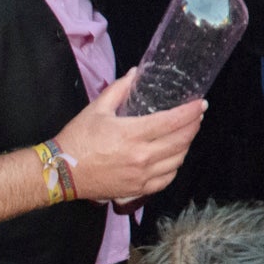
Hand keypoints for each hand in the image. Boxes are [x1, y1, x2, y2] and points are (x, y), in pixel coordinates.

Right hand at [51, 69, 203, 200]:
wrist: (62, 172)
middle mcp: (142, 157)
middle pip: (181, 141)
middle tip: (197, 116)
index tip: (201, 103)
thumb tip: (135, 74)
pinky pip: (167, 179)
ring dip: (186, 145)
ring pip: (177, 160)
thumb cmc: (77, 140)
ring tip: (185, 135)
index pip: (172, 121)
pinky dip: (174, 166)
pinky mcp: (137, 189)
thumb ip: (119, 90)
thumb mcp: (96, 109)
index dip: (190, 111)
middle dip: (194, 126)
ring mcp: (141, 176)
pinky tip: (173, 158)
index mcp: (132, 134)